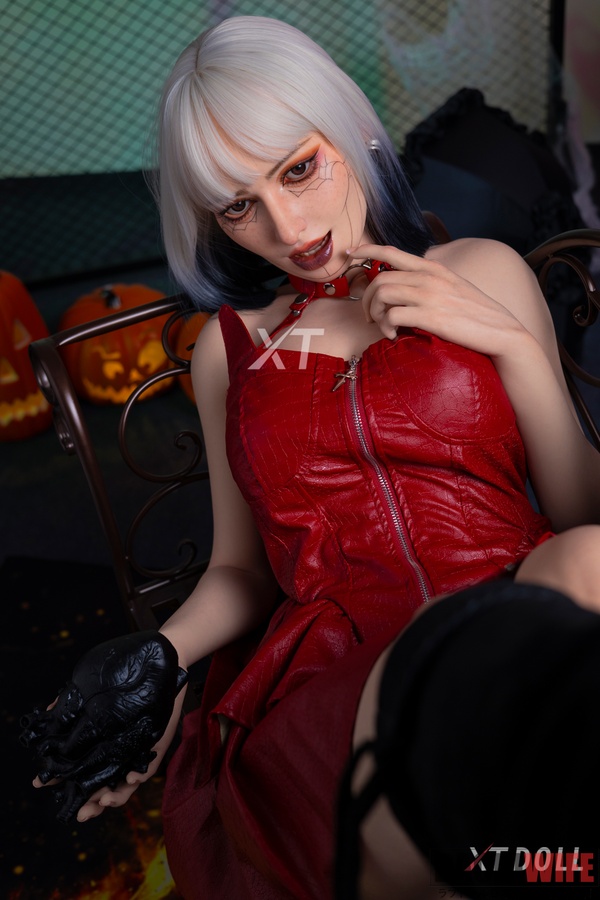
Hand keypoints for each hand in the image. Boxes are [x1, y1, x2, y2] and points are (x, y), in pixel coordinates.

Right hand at [20, 631, 186, 821]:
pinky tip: (130, 778)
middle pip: (102, 788)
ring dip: (115, 798)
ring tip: (104, 800)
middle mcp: (117, 755)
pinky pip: (148, 769)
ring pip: (125, 787)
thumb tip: (48, 708)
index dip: (61, 780)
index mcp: (101, 746)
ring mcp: (137, 755)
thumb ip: (75, 702)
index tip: (42, 783)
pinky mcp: (156, 749)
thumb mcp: (97, 691)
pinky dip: (138, 776)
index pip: (80, 770)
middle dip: (92, 805)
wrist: (158, 665)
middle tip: (80, 813)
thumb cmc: (126, 681)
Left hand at [355, 242, 526, 355]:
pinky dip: (386, 328)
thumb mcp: (455, 288)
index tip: (350, 254)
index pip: (392, 252)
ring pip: (381, 294)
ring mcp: (430, 295)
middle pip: (379, 279)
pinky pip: (391, 317)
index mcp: (434, 268)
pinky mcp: (430, 316)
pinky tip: (394, 336)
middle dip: (366, 299)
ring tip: (385, 328)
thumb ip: (431, 282)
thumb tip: (407, 287)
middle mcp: (430, 277)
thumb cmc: (477, 315)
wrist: (503, 333)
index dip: (367, 250)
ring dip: (375, 314)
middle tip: (369, 316)